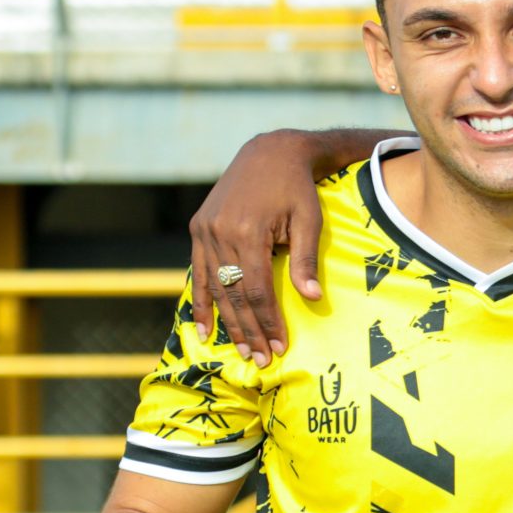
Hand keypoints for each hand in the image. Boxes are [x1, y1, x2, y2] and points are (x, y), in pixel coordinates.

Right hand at [189, 131, 324, 365]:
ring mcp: (205, 230)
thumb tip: (313, 299)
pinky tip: (203, 329)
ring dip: (227, 323)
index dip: (268, 322)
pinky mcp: (199, 228)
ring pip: (216, 288)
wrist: (270, 152)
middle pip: (234, 295)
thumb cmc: (297, 189)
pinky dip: (202, 301)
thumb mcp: (309, 220)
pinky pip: (199, 272)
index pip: (257, 290)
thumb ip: (305, 260)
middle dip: (249, 330)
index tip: (279, 347)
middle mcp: (220, 233)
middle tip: (261, 360)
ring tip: (241, 351)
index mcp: (248, 232)